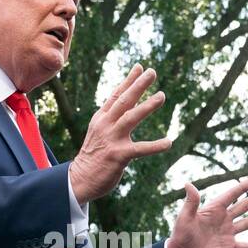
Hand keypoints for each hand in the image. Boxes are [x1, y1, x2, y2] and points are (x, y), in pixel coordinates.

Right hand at [69, 64, 169, 203]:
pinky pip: (140, 149)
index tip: (140, 67)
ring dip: (147, 106)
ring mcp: (112, 140)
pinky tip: (168, 142)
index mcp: (101, 119)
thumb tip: (128, 104)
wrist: (79, 179)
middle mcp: (105, 125)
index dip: (129, 81)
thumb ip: (112, 118)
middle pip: (124, 101)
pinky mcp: (119, 156)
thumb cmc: (93, 156)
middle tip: (152, 72)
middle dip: (138, 85)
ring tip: (161, 95)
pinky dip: (155, 145)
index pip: (116, 96)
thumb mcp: (99, 132)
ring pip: (131, 118)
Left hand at [166, 177, 247, 247]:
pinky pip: (244, 246)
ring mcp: (226, 234)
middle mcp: (221, 220)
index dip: (240, 188)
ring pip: (245, 224)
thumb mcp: (185, 217)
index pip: (230, 196)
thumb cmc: (181, 236)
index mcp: (213, 210)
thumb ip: (191, 202)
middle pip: (241, 207)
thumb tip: (188, 184)